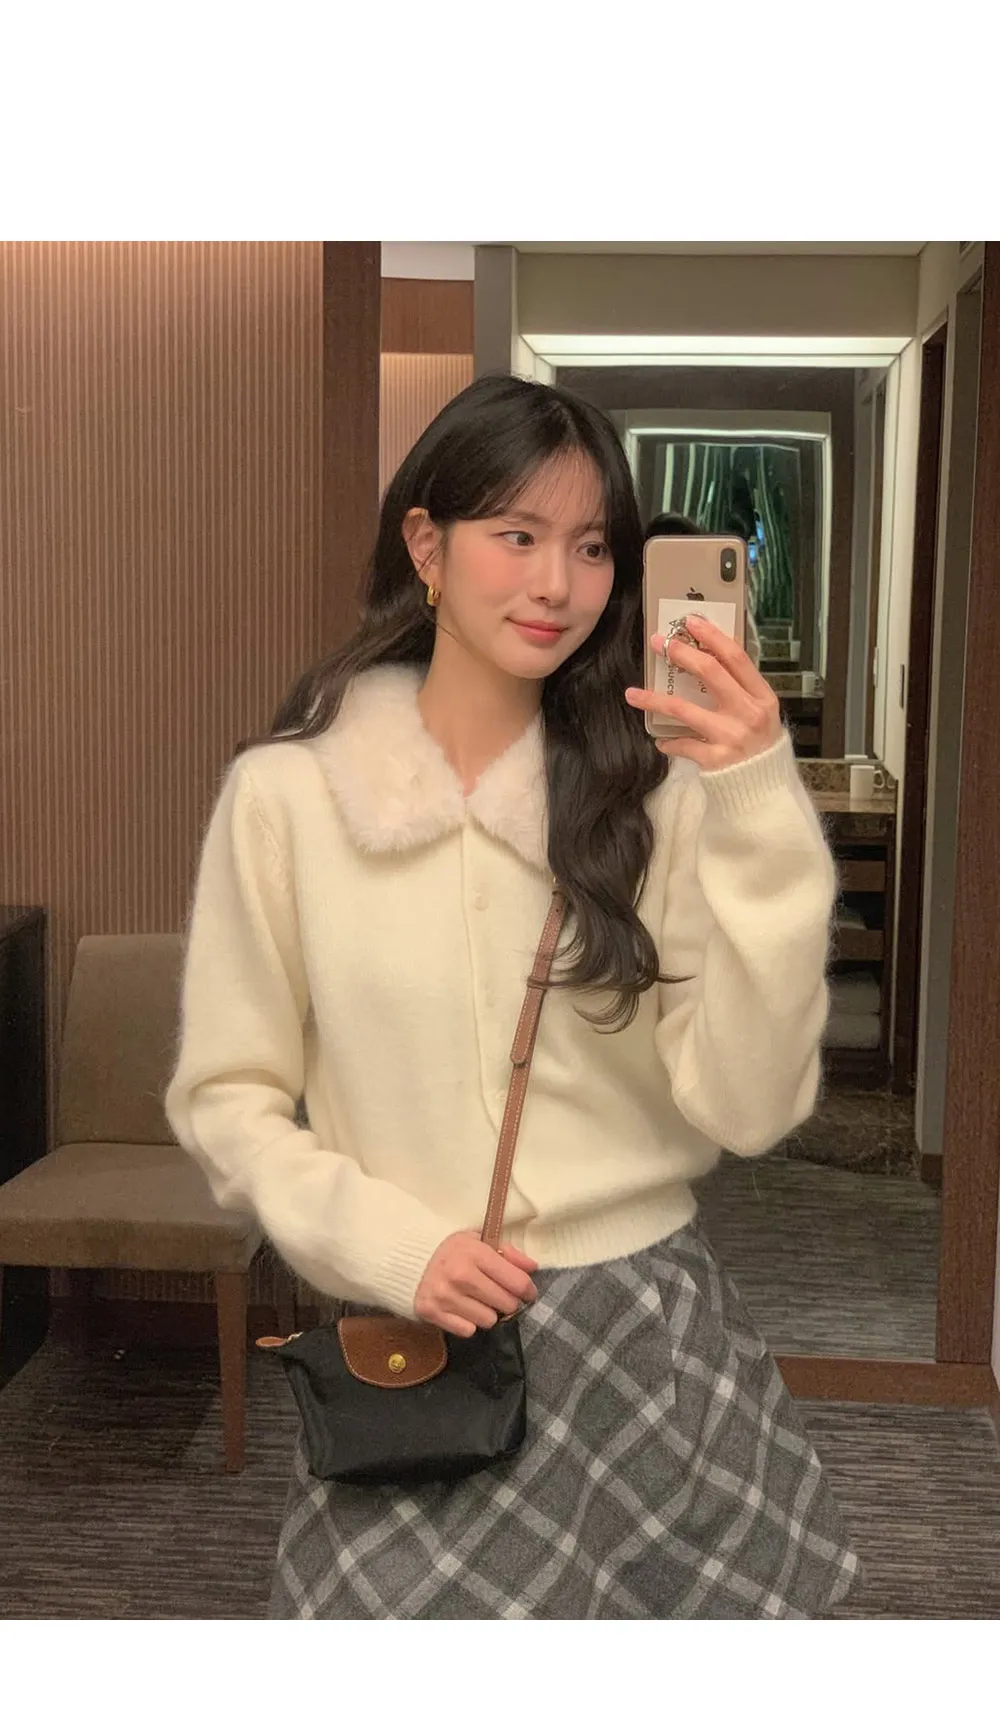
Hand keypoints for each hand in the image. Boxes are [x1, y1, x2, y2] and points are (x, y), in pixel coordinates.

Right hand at [414, 1231, 538, 1337]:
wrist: (406, 1259)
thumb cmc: (450, 1250)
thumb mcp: (478, 1240)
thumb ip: (508, 1252)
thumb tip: (533, 1268)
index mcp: (475, 1252)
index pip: (517, 1282)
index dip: (528, 1290)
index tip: (527, 1292)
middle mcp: (460, 1275)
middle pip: (506, 1304)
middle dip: (508, 1302)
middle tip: (498, 1295)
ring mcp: (445, 1296)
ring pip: (489, 1321)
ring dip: (487, 1313)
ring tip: (476, 1300)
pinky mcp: (432, 1313)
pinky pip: (468, 1331)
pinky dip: (468, 1323)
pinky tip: (460, 1308)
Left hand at [625, 613, 782, 771]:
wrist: (765, 790)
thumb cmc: (759, 747)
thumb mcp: (759, 714)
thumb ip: (740, 690)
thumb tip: (709, 657)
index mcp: (762, 697)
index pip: (736, 658)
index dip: (712, 637)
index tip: (691, 622)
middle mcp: (749, 713)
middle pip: (710, 673)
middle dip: (681, 654)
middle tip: (659, 643)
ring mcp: (731, 736)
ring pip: (684, 709)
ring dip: (654, 699)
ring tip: (633, 693)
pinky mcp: (715, 759)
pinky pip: (682, 744)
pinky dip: (669, 742)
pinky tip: (661, 740)